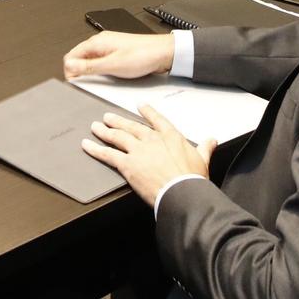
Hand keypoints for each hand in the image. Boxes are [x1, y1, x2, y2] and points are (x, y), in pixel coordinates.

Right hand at [63, 31, 175, 79]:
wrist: (163, 52)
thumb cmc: (143, 55)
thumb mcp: (113, 65)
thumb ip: (89, 66)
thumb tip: (70, 66)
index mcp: (97, 42)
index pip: (71, 56)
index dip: (70, 71)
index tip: (76, 82)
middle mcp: (101, 42)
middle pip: (80, 57)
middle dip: (80, 71)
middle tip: (89, 83)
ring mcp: (109, 46)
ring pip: (91, 60)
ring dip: (92, 70)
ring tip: (102, 79)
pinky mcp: (117, 52)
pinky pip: (102, 61)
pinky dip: (102, 69)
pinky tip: (110, 75)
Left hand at [83, 107, 214, 206]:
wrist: (182, 191)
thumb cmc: (192, 178)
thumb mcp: (202, 159)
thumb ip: (205, 147)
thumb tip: (212, 140)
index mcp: (170, 136)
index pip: (157, 119)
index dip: (147, 112)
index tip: (140, 106)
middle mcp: (152, 139)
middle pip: (131, 126)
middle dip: (118, 121)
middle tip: (108, 117)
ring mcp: (138, 151)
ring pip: (117, 137)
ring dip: (105, 131)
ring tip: (96, 127)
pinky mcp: (127, 164)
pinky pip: (107, 154)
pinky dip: (95, 149)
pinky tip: (87, 145)